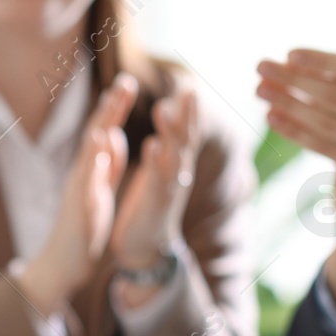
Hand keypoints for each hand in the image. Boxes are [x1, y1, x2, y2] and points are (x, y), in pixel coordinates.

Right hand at [19, 75, 135, 317]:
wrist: (63, 264)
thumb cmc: (82, 228)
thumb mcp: (98, 190)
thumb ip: (107, 164)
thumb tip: (114, 134)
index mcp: (89, 170)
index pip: (103, 132)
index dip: (115, 108)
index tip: (129, 81)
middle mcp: (81, 175)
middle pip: (95, 135)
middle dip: (110, 108)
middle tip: (125, 81)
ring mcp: (78, 192)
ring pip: (88, 156)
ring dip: (100, 129)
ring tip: (112, 106)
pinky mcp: (80, 211)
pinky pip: (86, 185)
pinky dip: (93, 166)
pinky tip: (101, 150)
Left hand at [111, 89, 198, 270]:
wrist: (143, 249)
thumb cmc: (147, 209)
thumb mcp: (157, 177)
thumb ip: (163, 154)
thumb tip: (165, 133)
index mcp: (174, 167)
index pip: (184, 135)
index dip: (188, 113)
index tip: (190, 87)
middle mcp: (176, 175)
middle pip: (185, 140)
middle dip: (188, 115)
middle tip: (191, 89)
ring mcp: (167, 188)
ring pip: (172, 155)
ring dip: (169, 131)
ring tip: (163, 107)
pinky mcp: (154, 203)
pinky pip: (156, 179)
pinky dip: (155, 161)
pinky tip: (152, 144)